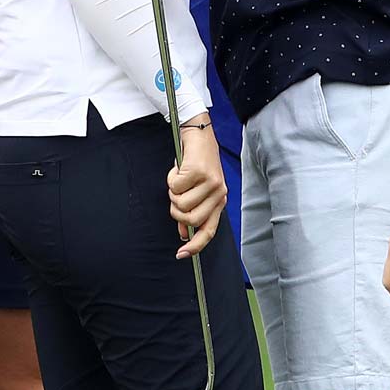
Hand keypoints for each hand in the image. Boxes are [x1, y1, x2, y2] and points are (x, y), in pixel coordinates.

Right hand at [168, 119, 226, 257]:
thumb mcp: (197, 189)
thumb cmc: (197, 163)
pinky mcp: (199, 172)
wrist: (200, 134)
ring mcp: (210, 184)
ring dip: (173, 192)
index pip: (209, 231)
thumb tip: (182, 232)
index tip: (182, 254)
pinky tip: (178, 169)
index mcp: (219, 201)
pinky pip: (176, 186)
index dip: (195, 246)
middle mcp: (218, 194)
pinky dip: (171, 178)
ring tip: (178, 179)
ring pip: (181, 204)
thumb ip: (192, 210)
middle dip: (175, 210)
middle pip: (190, 220)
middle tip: (175, 195)